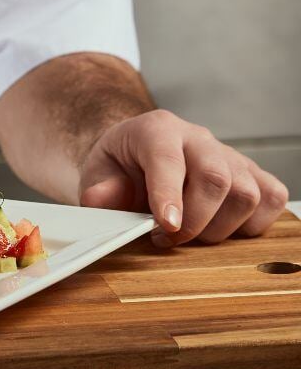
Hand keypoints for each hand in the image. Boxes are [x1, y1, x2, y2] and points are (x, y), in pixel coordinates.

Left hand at [79, 110, 288, 246]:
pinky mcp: (251, 173)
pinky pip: (271, 198)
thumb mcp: (98, 173)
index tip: (167, 226)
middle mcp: (197, 138)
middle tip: (168, 238)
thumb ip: (100, 188)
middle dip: (195, 220)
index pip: (167, 158)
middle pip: (216, 177)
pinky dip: (253, 223)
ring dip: (220, 228)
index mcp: (156, 130)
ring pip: (247, 193)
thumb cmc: (120, 166)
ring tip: (190, 234)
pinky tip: (221, 227)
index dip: (169, 195)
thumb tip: (102, 201)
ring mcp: (229, 154)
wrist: (138, 154)